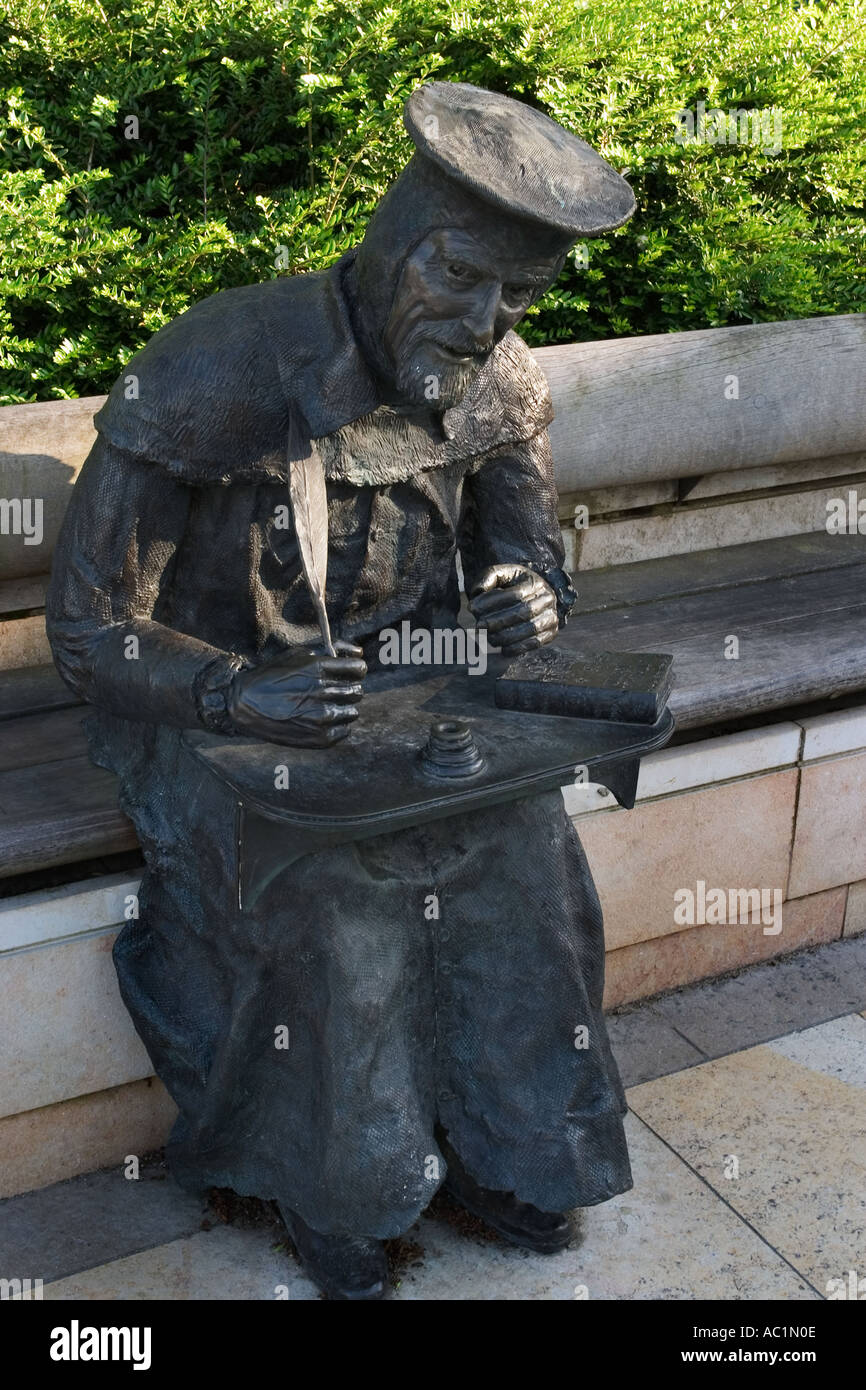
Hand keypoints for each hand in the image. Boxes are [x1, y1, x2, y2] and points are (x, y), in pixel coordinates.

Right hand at [228, 641, 365, 746]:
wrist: (244, 705)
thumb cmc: (272, 676)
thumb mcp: (298, 655)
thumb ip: (331, 650)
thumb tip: (359, 652)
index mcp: (318, 668)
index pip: (358, 669)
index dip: (355, 671)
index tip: (349, 674)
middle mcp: (322, 692)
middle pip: (357, 691)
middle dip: (347, 689)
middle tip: (332, 692)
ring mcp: (322, 717)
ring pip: (353, 712)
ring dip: (343, 708)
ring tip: (323, 708)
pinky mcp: (320, 738)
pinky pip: (345, 731)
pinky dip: (337, 726)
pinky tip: (320, 721)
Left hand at [469, 563, 558, 654]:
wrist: (531, 598)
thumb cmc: (509, 586)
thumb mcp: (499, 575)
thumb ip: (487, 578)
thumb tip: (477, 592)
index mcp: (535, 582)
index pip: (514, 594)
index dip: (492, 602)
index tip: (472, 608)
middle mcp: (548, 598)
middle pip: (524, 612)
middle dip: (498, 621)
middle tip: (478, 626)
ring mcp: (552, 615)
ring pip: (530, 629)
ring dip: (507, 636)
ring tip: (488, 638)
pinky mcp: (552, 632)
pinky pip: (536, 643)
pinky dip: (519, 648)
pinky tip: (503, 649)